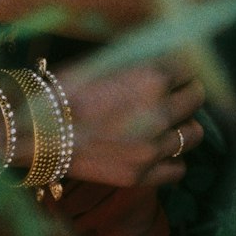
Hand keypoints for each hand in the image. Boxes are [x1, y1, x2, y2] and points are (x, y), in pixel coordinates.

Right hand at [59, 57, 205, 188]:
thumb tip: (162, 60)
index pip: (188, 68)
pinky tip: (158, 149)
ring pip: (194, 134)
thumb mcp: (105, 63)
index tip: (175, 71)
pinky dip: (173, 158)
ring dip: (184, 124)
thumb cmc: (66, 89)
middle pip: (196, 98)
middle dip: (188, 91)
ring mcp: (153, 147)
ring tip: (169, 122)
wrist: (39, 131)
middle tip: (176, 92)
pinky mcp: (143, 175)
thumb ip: (139, 64)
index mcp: (151, 78)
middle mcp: (159, 112)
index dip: (180, 68)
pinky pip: (179, 168)